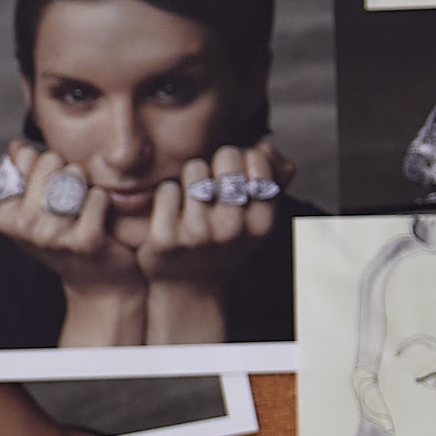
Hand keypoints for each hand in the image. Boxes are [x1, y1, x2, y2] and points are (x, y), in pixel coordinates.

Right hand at [0, 141, 145, 343]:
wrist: (101, 283)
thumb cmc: (71, 239)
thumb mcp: (39, 208)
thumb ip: (27, 176)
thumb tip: (18, 147)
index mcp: (7, 215)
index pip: (27, 158)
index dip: (48, 167)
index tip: (51, 191)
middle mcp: (24, 226)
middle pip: (50, 161)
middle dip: (67, 172)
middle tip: (73, 200)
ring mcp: (52, 235)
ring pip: (74, 175)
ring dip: (87, 186)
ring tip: (86, 209)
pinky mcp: (84, 241)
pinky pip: (97, 195)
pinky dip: (104, 202)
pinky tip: (102, 220)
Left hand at [131, 141, 283, 333]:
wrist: (189, 290)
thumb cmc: (224, 244)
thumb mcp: (255, 220)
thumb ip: (269, 180)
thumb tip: (264, 145)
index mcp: (262, 222)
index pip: (255, 159)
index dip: (242, 159)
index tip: (234, 176)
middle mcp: (233, 228)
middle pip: (226, 157)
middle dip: (216, 163)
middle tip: (211, 184)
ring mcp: (198, 234)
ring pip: (194, 169)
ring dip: (190, 178)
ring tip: (192, 200)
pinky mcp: (166, 238)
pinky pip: (167, 189)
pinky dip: (167, 195)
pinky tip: (172, 213)